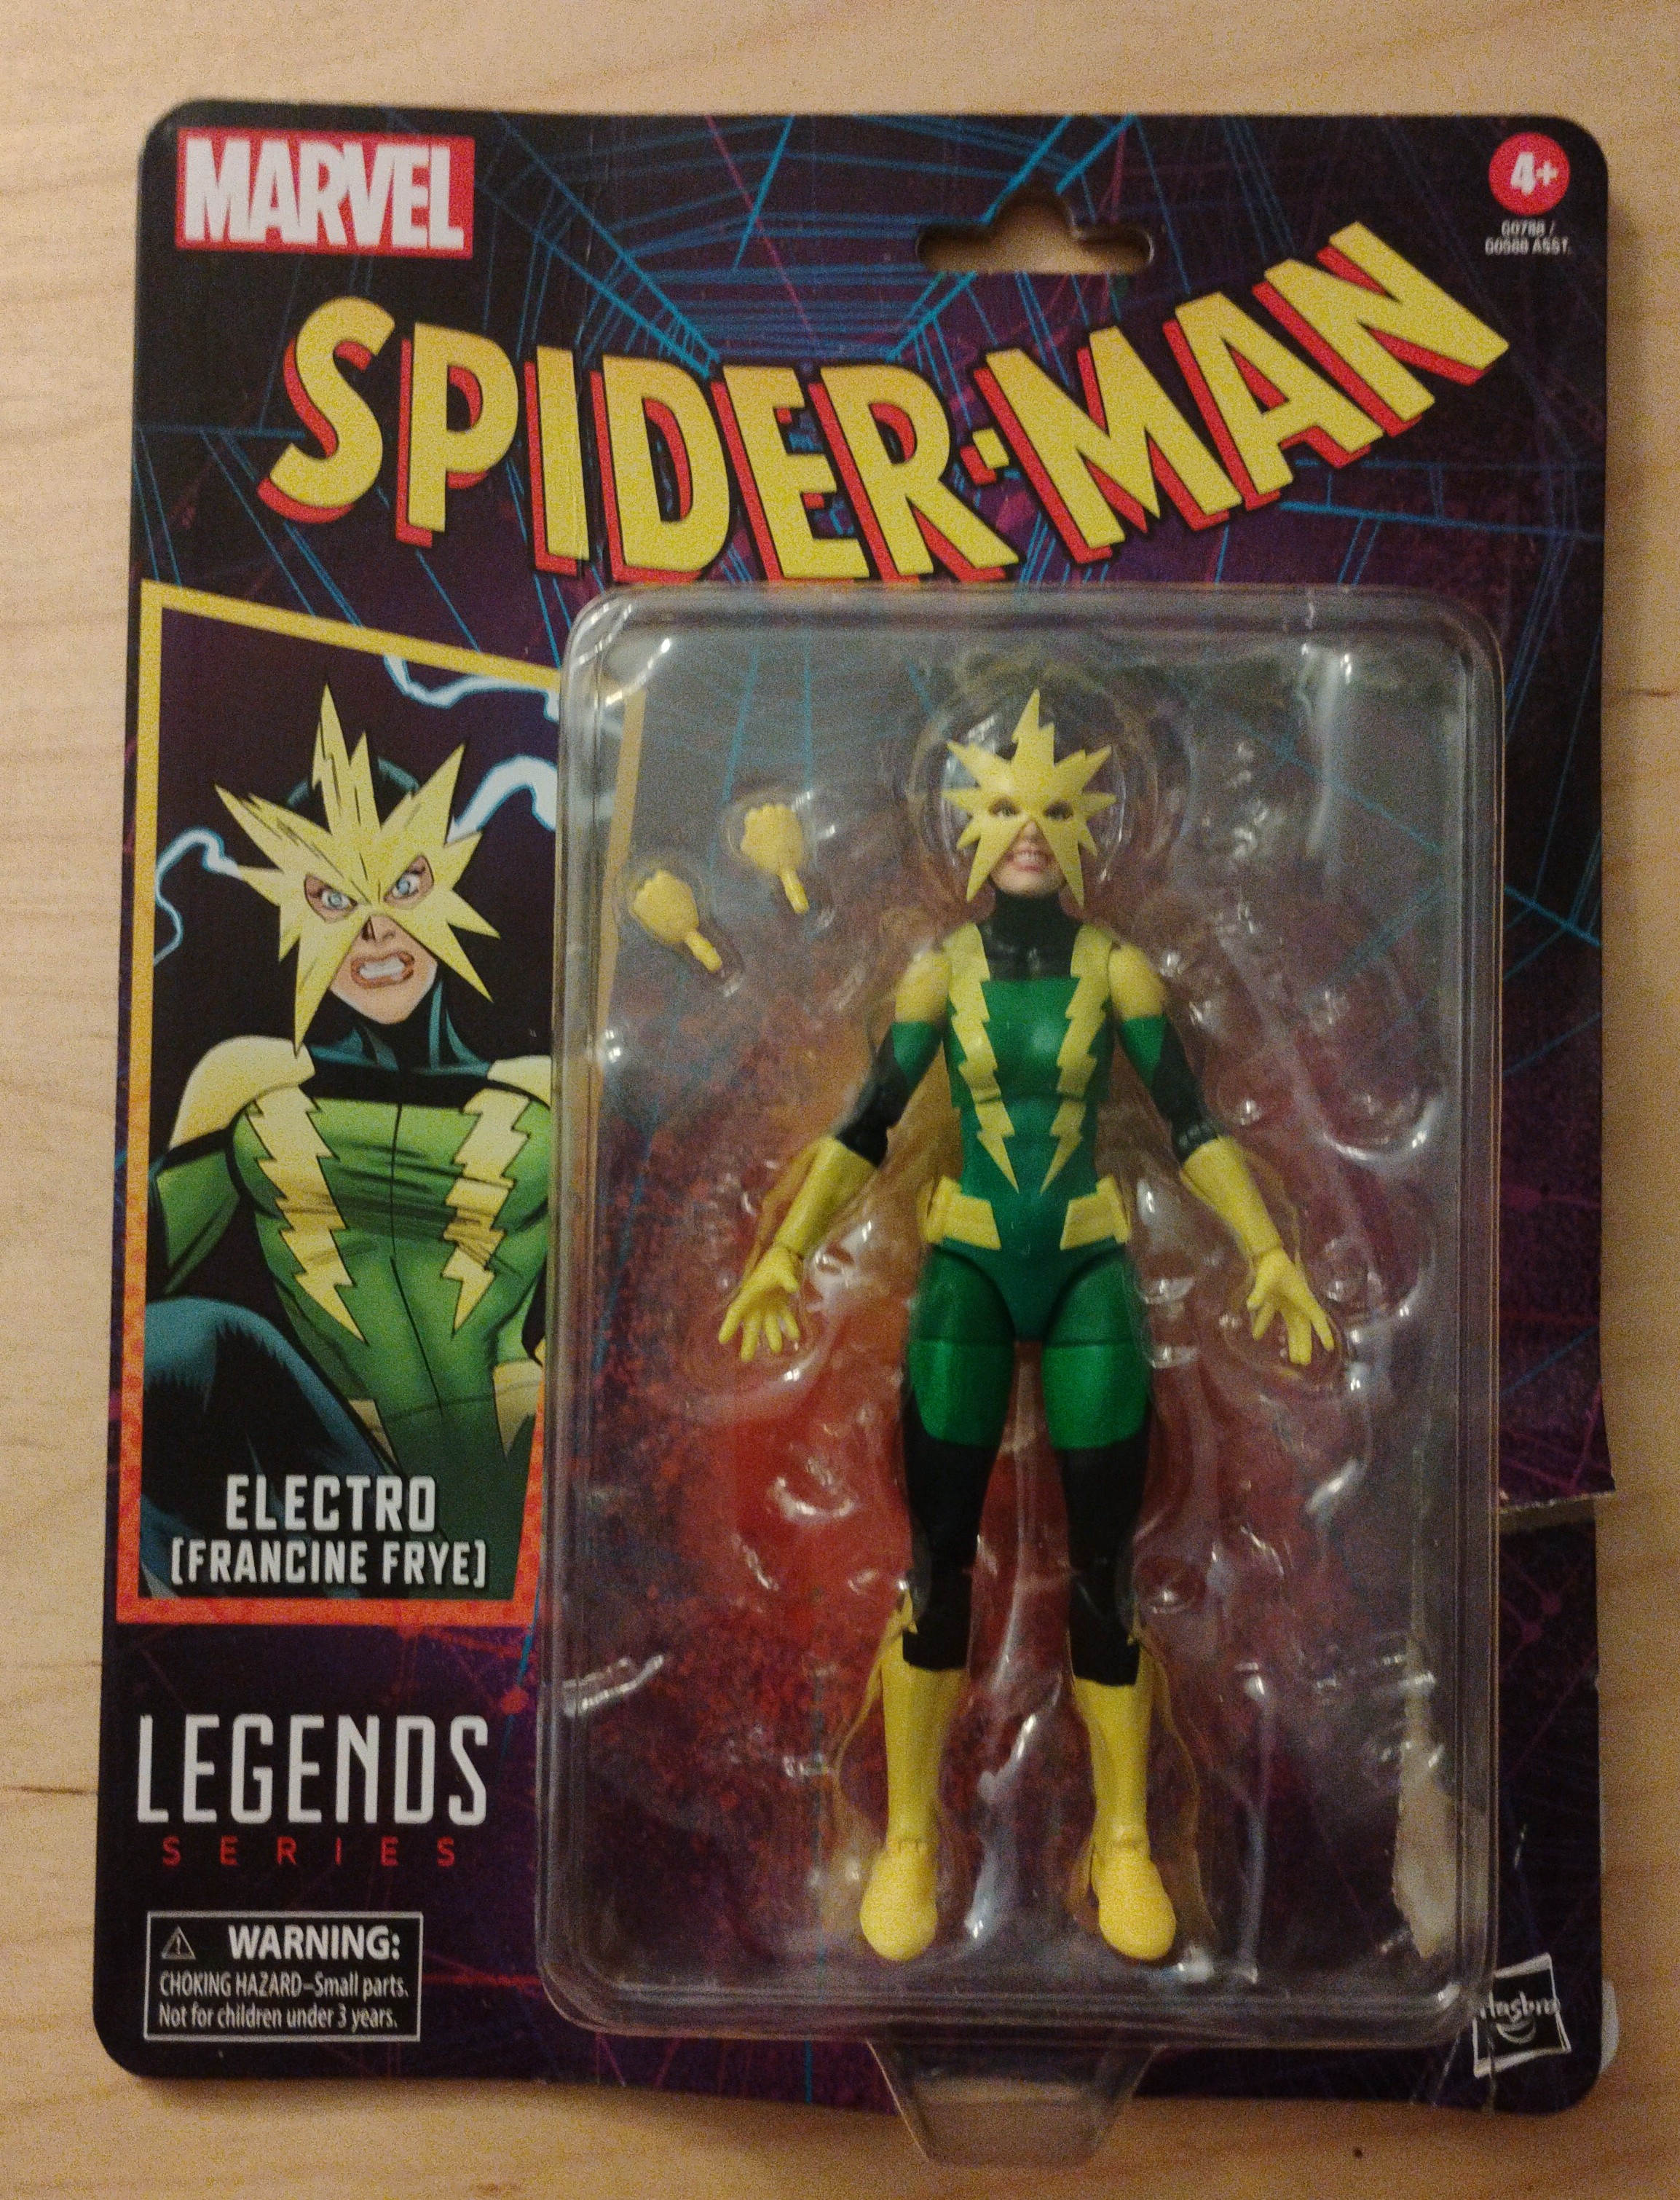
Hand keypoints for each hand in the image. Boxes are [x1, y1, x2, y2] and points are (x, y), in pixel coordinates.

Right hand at [719, 1244, 803, 1361]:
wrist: (789, 1254)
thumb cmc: (779, 1259)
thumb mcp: (782, 1267)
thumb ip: (787, 1278)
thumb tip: (792, 1288)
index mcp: (750, 1293)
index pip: (737, 1312)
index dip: (729, 1326)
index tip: (722, 1340)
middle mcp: (757, 1302)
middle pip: (751, 1325)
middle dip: (749, 1341)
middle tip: (746, 1359)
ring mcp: (769, 1305)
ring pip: (768, 1325)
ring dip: (773, 1337)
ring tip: (776, 1350)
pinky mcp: (782, 1304)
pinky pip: (784, 1318)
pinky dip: (789, 1327)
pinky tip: (795, 1336)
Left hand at [1246, 1246, 1334, 1365]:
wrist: (1267, 1252)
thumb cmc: (1273, 1265)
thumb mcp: (1267, 1279)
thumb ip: (1259, 1293)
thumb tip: (1250, 1306)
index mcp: (1302, 1299)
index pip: (1316, 1318)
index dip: (1323, 1332)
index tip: (1330, 1346)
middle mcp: (1297, 1303)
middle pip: (1302, 1327)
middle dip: (1304, 1344)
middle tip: (1303, 1362)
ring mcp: (1286, 1302)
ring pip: (1291, 1325)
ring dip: (1291, 1340)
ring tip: (1292, 1358)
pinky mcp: (1275, 1299)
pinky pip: (1271, 1315)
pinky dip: (1263, 1323)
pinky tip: (1256, 1335)